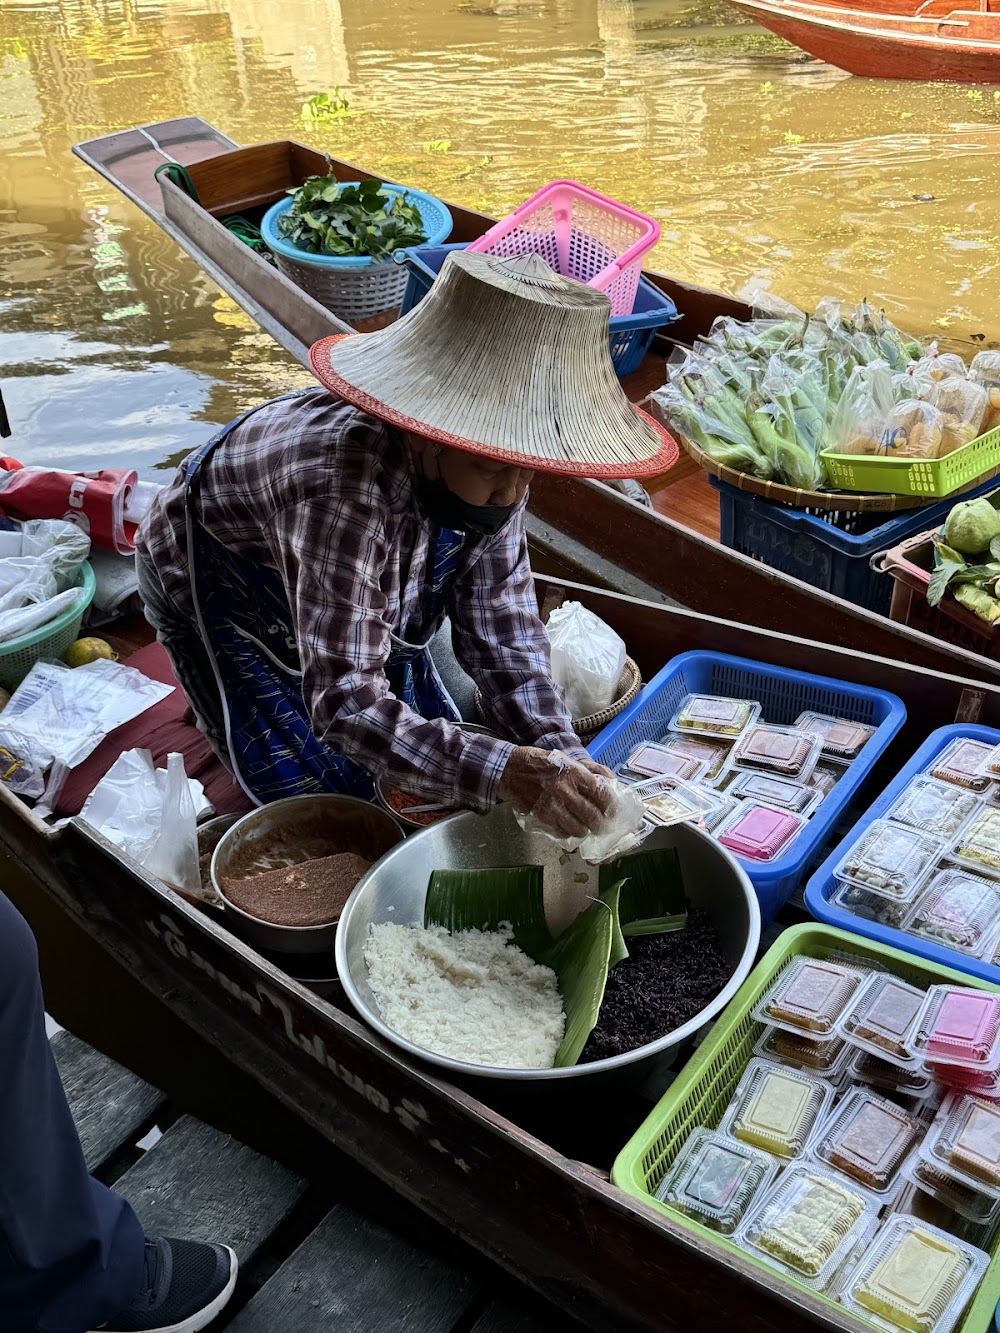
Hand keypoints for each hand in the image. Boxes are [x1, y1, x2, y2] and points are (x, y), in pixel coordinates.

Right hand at [498, 747, 613, 839]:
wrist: (509, 770)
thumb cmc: (541, 763)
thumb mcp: (567, 760)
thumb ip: (590, 772)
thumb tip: (611, 784)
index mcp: (575, 773)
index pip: (602, 795)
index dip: (612, 806)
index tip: (614, 810)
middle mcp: (565, 791)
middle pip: (593, 817)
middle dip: (601, 824)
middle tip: (602, 824)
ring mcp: (553, 807)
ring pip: (579, 829)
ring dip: (584, 829)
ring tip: (584, 825)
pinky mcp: (542, 818)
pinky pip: (562, 833)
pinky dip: (568, 832)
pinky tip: (567, 825)